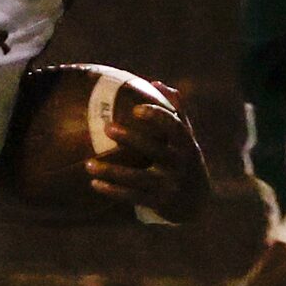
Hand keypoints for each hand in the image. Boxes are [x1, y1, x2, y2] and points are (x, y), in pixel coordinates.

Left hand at [89, 104, 207, 225]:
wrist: (197, 202)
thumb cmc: (185, 161)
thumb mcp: (186, 138)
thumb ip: (175, 111)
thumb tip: (156, 82)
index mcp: (186, 145)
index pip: (174, 127)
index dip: (157, 117)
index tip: (136, 108)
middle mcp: (180, 164)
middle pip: (155, 150)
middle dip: (132, 138)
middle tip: (107, 126)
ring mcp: (170, 185)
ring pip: (138, 178)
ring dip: (112, 171)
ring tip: (88, 164)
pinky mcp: (159, 203)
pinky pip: (133, 197)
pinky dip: (113, 191)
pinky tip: (94, 184)